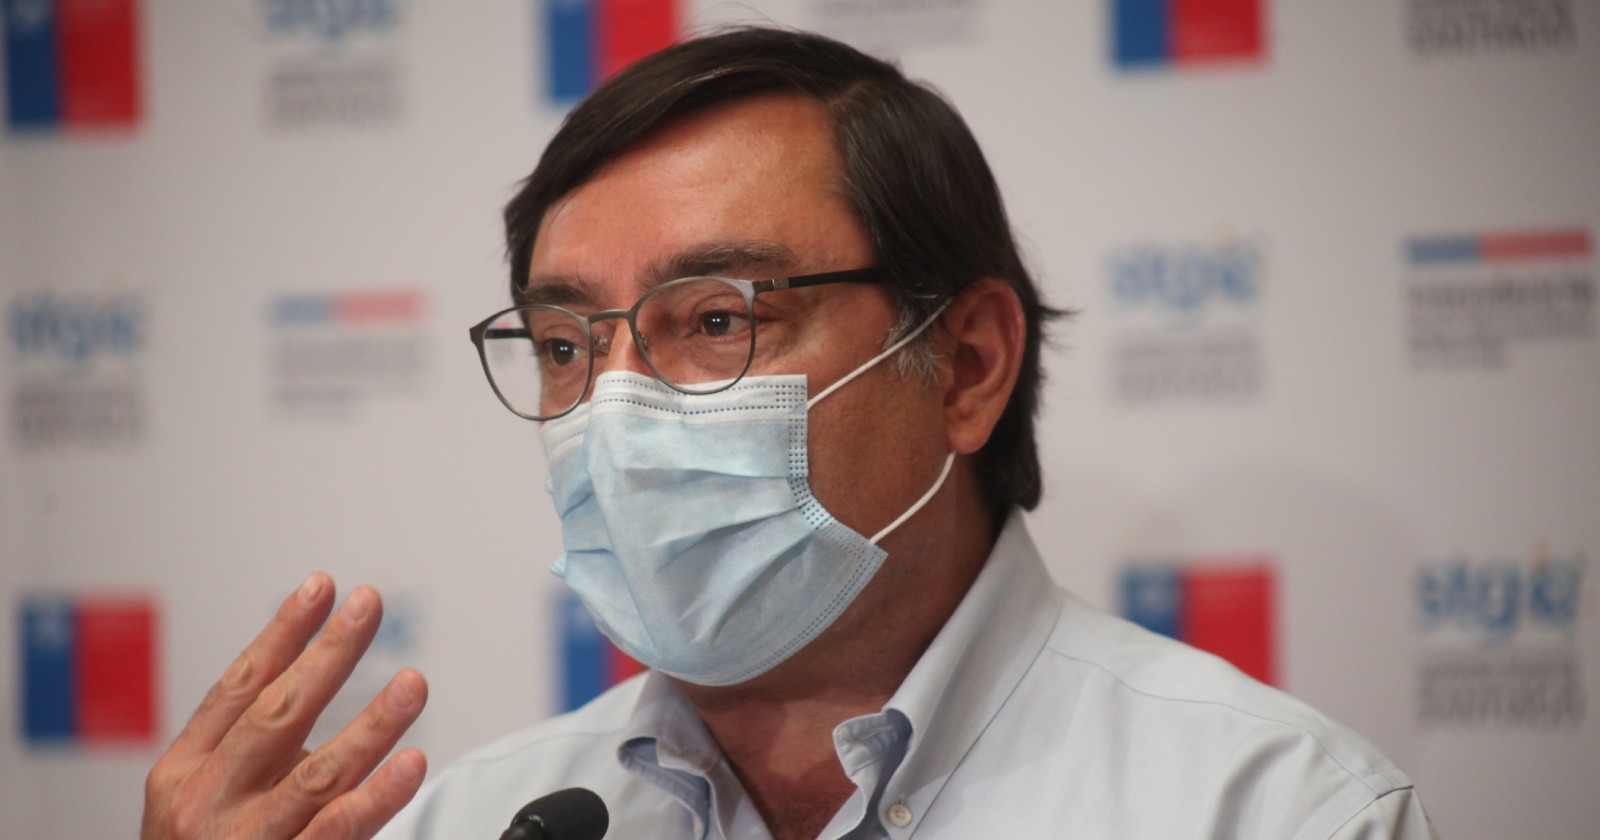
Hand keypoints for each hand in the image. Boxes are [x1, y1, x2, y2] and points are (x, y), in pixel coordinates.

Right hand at [142, 574, 428, 839]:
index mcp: (183, 773)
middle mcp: (208, 804)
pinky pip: (339, 831)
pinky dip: (379, 795)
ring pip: (316, 773)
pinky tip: (413, 763)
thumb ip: (253, 749)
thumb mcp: (203, 799)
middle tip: (371, 606)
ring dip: (371, 723)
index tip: (321, 586)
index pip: (238, 686)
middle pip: (277, 714)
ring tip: (414, 682)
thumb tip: (311, 686)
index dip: (282, 633)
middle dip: (328, 654)